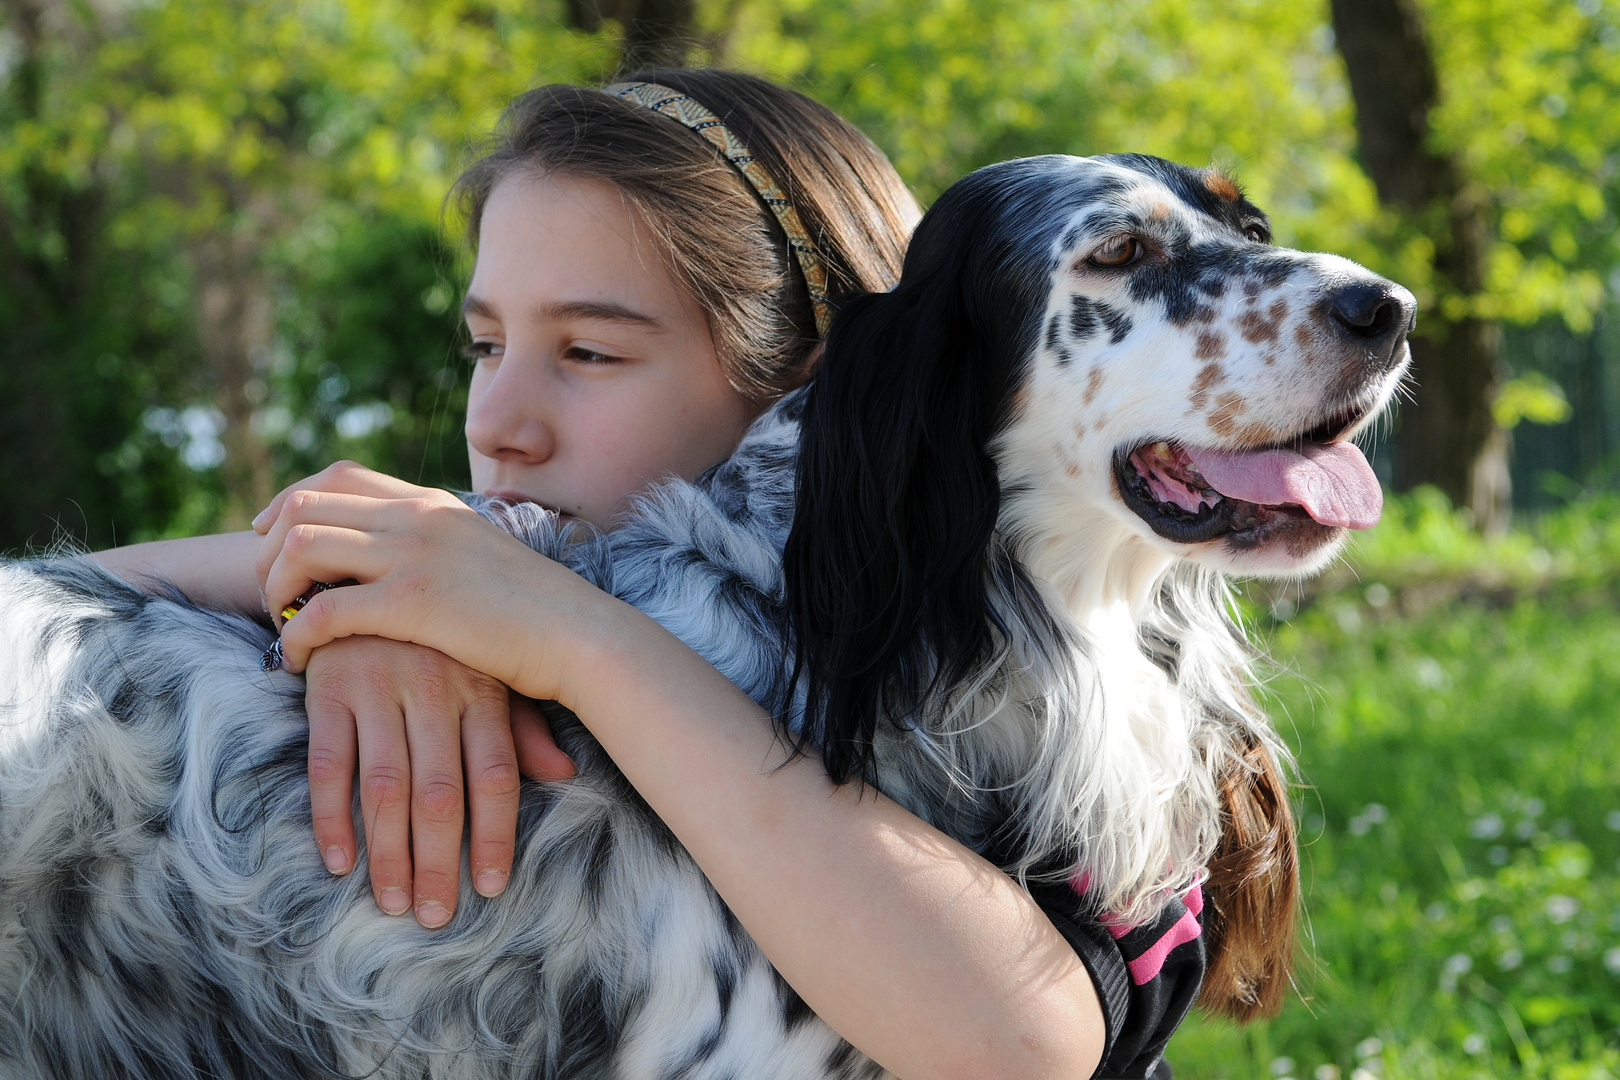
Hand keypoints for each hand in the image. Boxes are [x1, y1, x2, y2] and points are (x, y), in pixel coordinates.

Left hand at [253, 461, 603, 705]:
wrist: (579, 635)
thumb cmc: (536, 613)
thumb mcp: (482, 558)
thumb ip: (440, 547)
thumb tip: (403, 560)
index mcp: (432, 503)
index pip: (338, 475)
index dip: (288, 503)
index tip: (269, 540)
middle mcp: (417, 517)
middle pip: (304, 505)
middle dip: (267, 550)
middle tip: (270, 594)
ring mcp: (414, 555)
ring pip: (300, 547)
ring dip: (274, 587)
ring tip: (281, 623)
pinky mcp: (412, 603)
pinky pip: (321, 611)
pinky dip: (295, 635)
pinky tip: (298, 659)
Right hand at [303, 638, 575, 927]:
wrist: (367, 576)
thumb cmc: (440, 640)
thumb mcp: (489, 672)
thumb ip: (521, 727)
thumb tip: (565, 773)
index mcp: (481, 689)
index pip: (495, 775)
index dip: (495, 835)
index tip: (491, 887)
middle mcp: (433, 689)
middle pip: (440, 792)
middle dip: (439, 861)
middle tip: (435, 915)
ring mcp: (378, 687)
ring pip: (385, 786)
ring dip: (389, 852)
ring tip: (394, 902)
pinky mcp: (328, 688)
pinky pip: (327, 764)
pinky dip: (331, 817)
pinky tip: (339, 860)